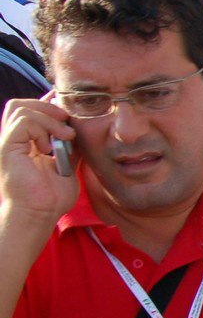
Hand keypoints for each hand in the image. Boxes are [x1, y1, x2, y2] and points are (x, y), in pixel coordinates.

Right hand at [0, 96, 79, 228]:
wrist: (40, 214)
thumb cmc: (52, 196)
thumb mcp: (68, 164)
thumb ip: (71, 146)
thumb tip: (80, 129)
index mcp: (26, 142)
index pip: (30, 110)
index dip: (48, 104)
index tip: (70, 109)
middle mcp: (14, 140)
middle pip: (20, 104)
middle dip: (48, 107)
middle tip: (68, 123)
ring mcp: (8, 143)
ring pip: (21, 109)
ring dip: (49, 118)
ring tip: (64, 137)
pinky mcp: (7, 148)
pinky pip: (23, 123)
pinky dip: (41, 129)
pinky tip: (50, 148)